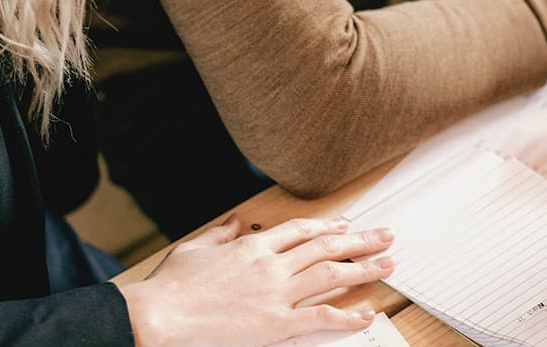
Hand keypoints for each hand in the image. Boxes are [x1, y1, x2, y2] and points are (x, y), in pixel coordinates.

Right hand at [119, 215, 394, 346]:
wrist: (157, 317)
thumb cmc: (170, 288)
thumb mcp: (195, 249)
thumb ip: (221, 233)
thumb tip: (236, 221)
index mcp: (252, 245)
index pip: (302, 230)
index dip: (329, 226)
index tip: (347, 224)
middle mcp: (271, 265)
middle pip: (326, 246)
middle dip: (360, 240)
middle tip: (385, 236)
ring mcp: (276, 294)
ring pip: (331, 274)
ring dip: (364, 268)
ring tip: (388, 264)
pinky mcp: (276, 324)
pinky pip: (320, 317)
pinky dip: (347, 315)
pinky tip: (366, 313)